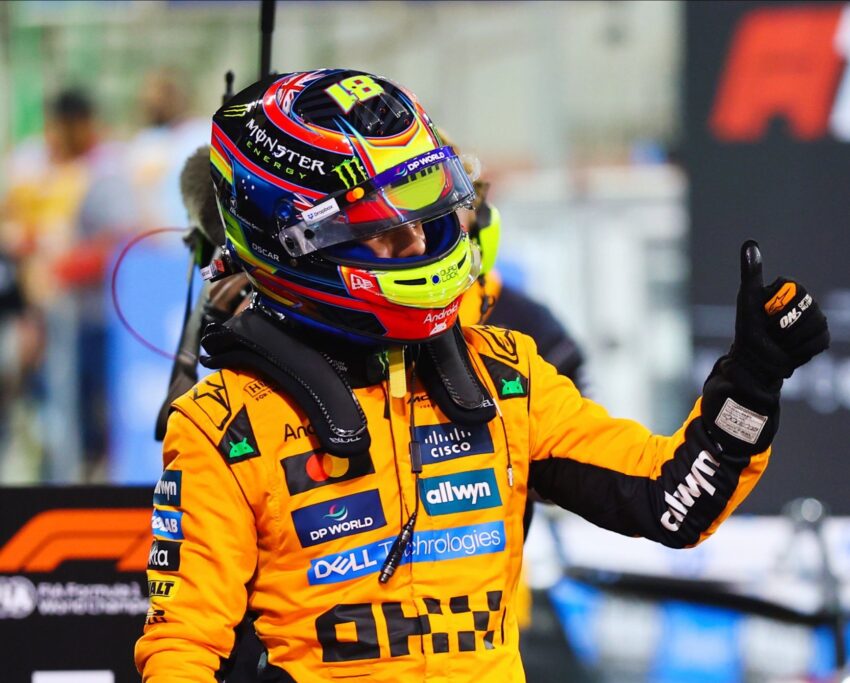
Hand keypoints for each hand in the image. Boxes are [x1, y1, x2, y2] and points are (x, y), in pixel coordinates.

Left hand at [732, 240, 829, 382]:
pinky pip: (818, 342)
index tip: (765, 314)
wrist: (754, 358)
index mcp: (791, 289)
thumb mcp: (748, 298)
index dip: (779, 307)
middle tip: (770, 332)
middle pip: (807, 310)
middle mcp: (807, 302)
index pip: (796, 291)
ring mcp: (817, 319)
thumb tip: (750, 243)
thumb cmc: (749, 326)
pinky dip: (800, 350)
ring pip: (814, 326)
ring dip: (791, 339)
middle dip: (784, 326)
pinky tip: (789, 351)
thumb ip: (751, 272)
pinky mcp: (822, 338)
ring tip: (778, 342)